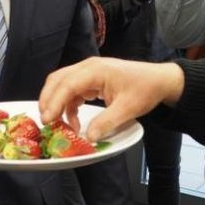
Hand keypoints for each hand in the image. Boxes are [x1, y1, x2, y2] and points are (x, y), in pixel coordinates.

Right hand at [38, 57, 184, 141]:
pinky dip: (68, 106)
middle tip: (46, 122)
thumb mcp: (128, 108)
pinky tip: (73, 121)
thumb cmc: (145, 89)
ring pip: (62, 85)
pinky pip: (71, 91)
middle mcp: (88, 67)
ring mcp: (88, 72)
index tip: (47, 119)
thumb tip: (89, 137)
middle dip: (48, 100)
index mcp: (96, 70)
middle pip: (58, 80)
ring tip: (59, 125)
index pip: (68, 84)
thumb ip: (106, 122)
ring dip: (57, 104)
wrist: (158, 80)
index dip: (54, 102)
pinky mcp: (90, 80)